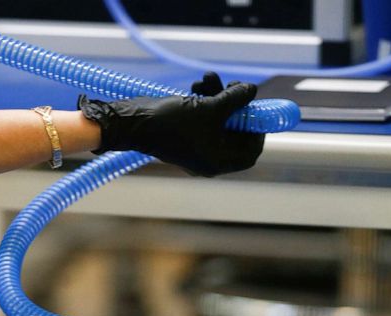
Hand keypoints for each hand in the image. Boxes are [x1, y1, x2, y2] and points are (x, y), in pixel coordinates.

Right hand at [78, 73, 264, 176]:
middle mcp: (209, 157)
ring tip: (209, 79)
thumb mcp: (210, 108)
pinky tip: (197, 85)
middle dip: (235, 105)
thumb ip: (236, 100)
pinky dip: (203, 100)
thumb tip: (252, 91)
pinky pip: (203, 118)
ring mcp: (196, 146)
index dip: (257, 129)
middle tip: (234, 86)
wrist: (132, 123)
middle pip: (236, 132)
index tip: (255, 108)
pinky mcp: (185, 134)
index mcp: (218, 161)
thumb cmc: (171, 123)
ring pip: (219, 120)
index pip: (250, 151)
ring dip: (218, 96)